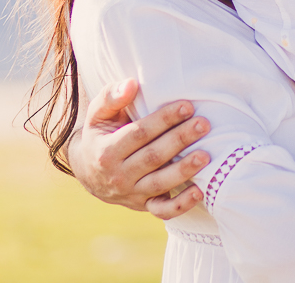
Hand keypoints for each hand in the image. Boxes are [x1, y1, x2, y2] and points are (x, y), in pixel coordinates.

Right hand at [69, 78, 211, 219]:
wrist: (88, 171)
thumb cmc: (100, 133)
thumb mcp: (97, 114)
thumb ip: (111, 97)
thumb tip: (131, 84)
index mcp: (106, 151)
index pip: (139, 134)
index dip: (164, 120)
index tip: (187, 106)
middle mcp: (118, 175)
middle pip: (153, 157)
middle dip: (180, 140)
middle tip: (204, 124)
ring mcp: (131, 194)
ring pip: (160, 183)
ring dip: (184, 170)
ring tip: (206, 155)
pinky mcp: (143, 206)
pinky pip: (162, 210)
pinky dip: (181, 204)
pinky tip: (200, 192)